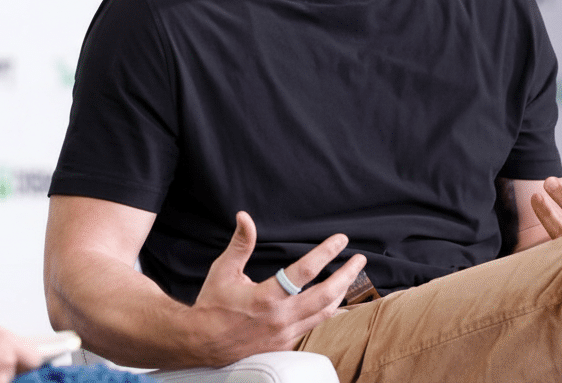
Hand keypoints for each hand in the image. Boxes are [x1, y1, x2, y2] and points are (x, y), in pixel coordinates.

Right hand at [185, 211, 365, 367]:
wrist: (202, 343)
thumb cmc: (212, 306)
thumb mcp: (223, 270)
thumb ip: (240, 244)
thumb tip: (245, 217)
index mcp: (267, 297)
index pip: (305, 271)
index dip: (326, 253)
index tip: (340, 240)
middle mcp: (281, 317)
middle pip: (326, 295)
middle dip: (346, 275)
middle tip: (359, 260)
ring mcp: (285, 333)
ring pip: (325, 313)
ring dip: (342, 294)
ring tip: (351, 278)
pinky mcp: (285, 344)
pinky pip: (314, 326)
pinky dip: (327, 313)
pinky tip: (334, 304)